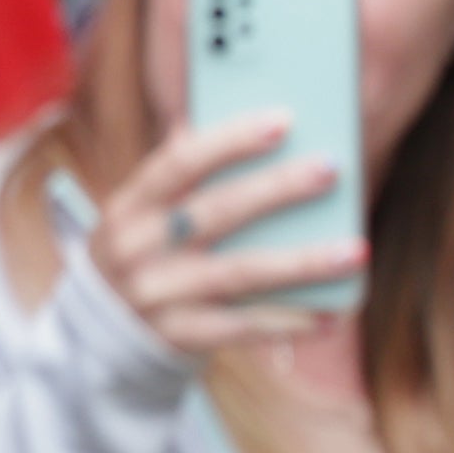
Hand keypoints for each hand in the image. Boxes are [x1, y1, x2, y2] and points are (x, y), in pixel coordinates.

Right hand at [88, 108, 358, 358]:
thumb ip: (178, 172)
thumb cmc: (142, 252)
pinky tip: (332, 314)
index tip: (284, 120)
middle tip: (332, 168)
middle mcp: (136, 248)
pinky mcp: (178, 336)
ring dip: (302, 262)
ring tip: (355, 250)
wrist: (98, 332)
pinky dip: (290, 321)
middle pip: (216, 212)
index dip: (230, 140)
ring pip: (239, 273)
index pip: (180, 163)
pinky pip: (243, 328)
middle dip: (278, 188)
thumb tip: (210, 116)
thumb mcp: (141, 211)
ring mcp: (156, 295)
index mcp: (129, 204)